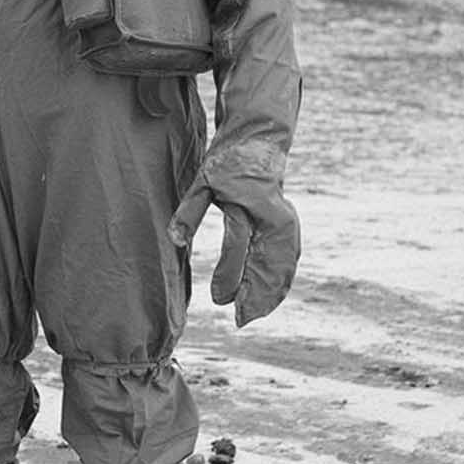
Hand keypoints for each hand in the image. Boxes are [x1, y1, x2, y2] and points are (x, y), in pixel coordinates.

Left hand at [168, 169, 299, 326]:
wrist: (259, 144)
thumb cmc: (226, 163)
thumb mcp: (203, 182)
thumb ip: (190, 211)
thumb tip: (175, 240)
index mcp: (250, 203)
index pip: (238, 246)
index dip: (230, 276)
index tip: (220, 301)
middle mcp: (273, 216)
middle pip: (268, 263)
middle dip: (255, 296)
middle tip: (239, 320)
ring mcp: (285, 223)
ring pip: (282, 266)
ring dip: (270, 294)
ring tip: (253, 316)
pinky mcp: (289, 228)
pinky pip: (287, 262)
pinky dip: (279, 282)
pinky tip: (269, 300)